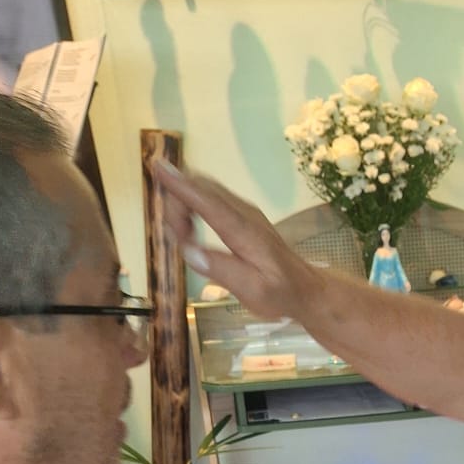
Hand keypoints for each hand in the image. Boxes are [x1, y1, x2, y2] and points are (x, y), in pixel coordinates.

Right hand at [154, 160, 314, 322]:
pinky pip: (210, 198)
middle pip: (202, 188)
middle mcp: (244, 213)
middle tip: (178, 238)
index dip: (181, 185)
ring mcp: (244, 211)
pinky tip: (191, 230)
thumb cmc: (280, 294)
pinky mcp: (242, 215)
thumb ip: (221, 270)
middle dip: (177, 203)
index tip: (158, 168)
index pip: (208, 202)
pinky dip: (193, 206)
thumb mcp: (252, 291)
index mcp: (244, 231)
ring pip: (205, 190)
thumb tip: (189, 251)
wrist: (306, 290)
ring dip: (184, 205)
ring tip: (184, 237)